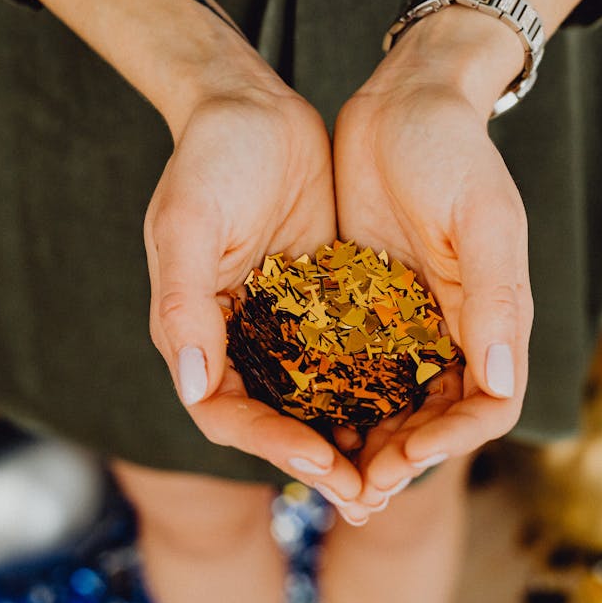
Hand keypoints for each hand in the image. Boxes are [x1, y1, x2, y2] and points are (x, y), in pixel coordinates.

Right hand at [144, 67, 366, 510]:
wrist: (252, 107)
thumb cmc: (209, 160)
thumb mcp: (188, 223)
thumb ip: (183, 303)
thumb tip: (191, 383)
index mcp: (196, 328)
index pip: (226, 411)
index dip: (271, 445)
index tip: (322, 463)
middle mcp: (239, 334)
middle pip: (276, 418)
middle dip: (319, 459)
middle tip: (371, 495)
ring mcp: (284, 318)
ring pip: (318, 394)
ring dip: (353, 433)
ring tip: (400, 468)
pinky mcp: (324, 296)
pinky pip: (350, 351)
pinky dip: (375, 381)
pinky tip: (418, 401)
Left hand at [333, 9, 532, 503]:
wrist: (403, 99)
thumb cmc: (451, 148)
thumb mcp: (480, 215)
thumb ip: (494, 295)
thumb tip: (504, 381)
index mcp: (492, 311)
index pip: (488, 403)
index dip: (451, 443)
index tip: (401, 461)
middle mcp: (453, 322)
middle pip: (436, 416)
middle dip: (400, 457)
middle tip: (352, 489)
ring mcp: (407, 311)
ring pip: (392, 397)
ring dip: (365, 437)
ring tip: (322, 467)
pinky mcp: (365, 294)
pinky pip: (352, 358)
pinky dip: (333, 392)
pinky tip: (295, 410)